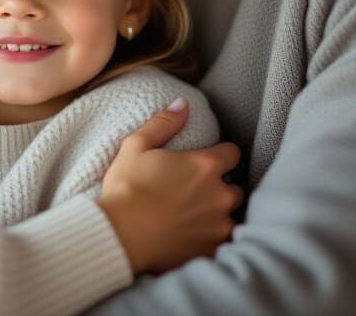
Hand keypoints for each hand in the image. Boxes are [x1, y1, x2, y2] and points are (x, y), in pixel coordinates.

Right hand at [98, 100, 241, 274]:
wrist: (120, 235)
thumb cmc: (127, 187)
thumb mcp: (137, 146)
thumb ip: (164, 123)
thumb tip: (183, 104)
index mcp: (205, 165)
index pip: (232, 153)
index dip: (221, 154)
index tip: (208, 160)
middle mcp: (219, 195)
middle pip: (235, 188)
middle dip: (221, 187)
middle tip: (198, 190)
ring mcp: (218, 226)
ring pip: (230, 218)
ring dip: (218, 215)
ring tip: (195, 216)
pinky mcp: (211, 251)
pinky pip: (221, 244)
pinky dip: (210, 240)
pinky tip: (192, 237)